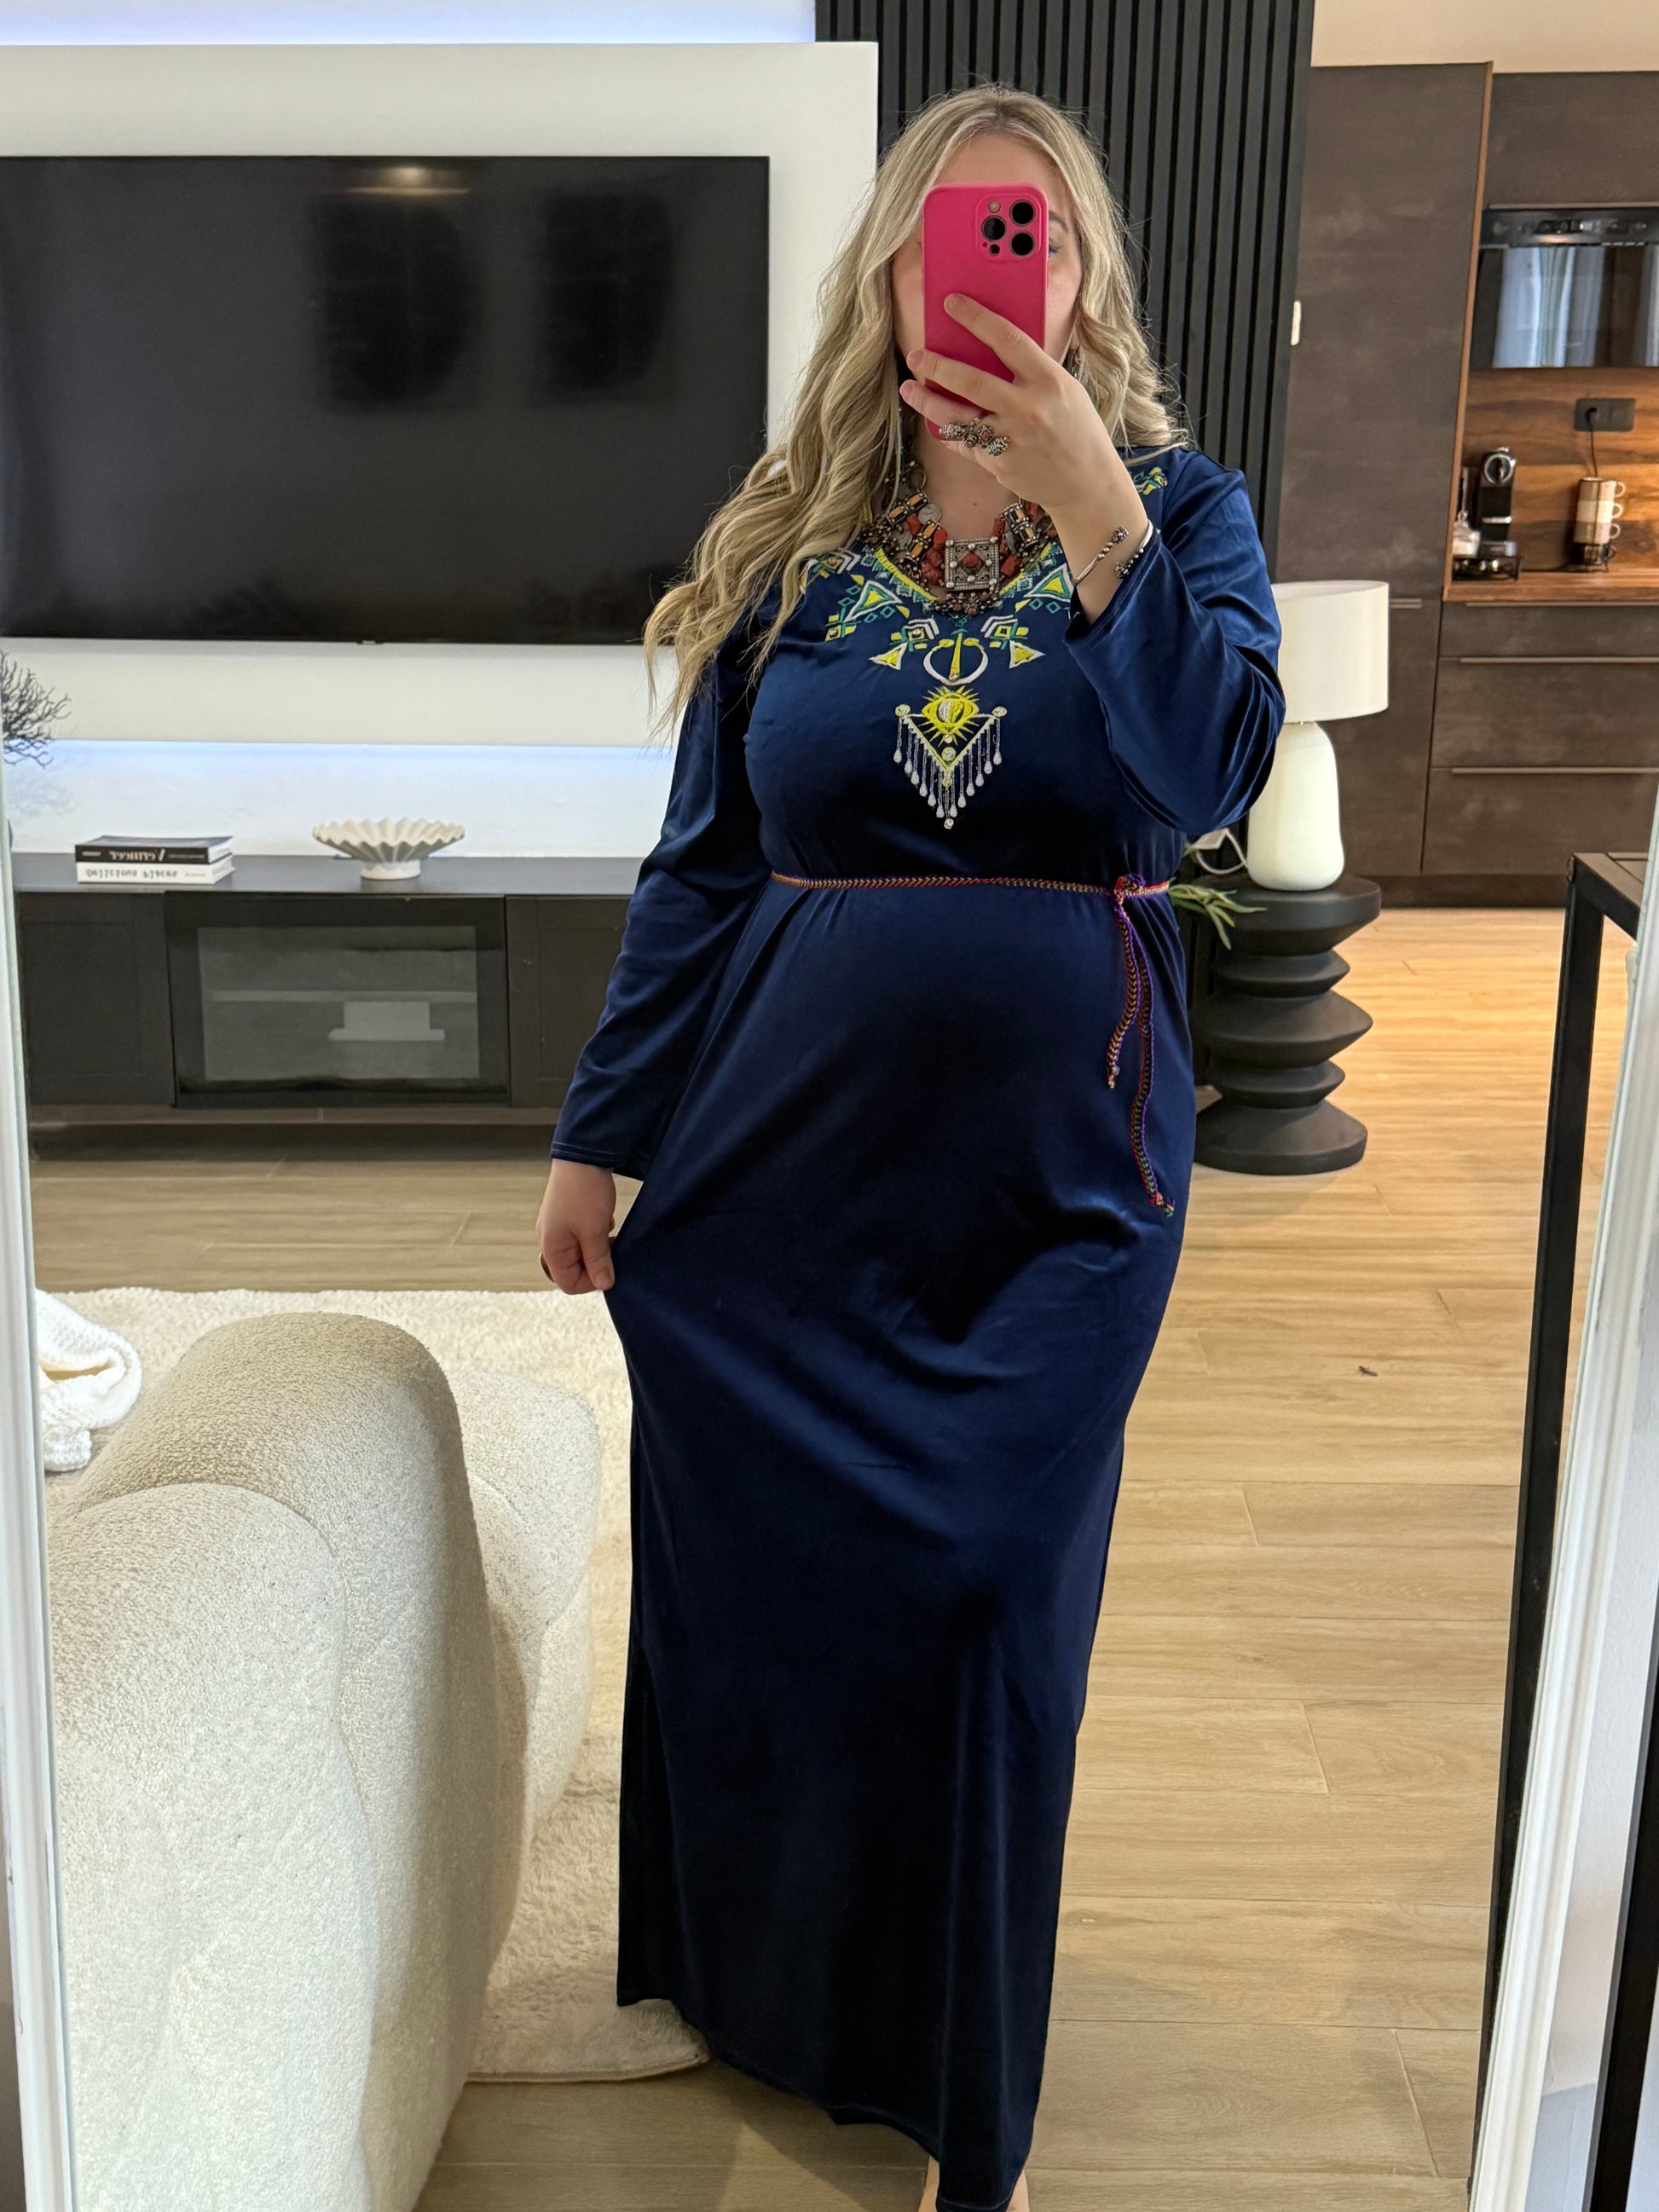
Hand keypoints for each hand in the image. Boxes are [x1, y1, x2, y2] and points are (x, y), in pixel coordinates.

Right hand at [537, 1160, 615, 1293]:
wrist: (582, 1155)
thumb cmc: (584, 1192)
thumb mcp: (594, 1231)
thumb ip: (598, 1261)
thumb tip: (603, 1285)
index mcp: (551, 1248)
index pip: (569, 1284)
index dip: (592, 1282)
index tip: (610, 1268)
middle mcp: (549, 1240)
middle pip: (572, 1270)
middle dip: (594, 1265)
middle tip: (611, 1249)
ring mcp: (557, 1227)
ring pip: (579, 1253)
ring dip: (597, 1249)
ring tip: (608, 1232)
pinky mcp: (567, 1216)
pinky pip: (581, 1237)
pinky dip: (595, 1234)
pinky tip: (604, 1220)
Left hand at [898, 293, 1151, 619]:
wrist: (1086, 484)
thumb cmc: (1078, 431)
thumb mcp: (1066, 390)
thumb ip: (1034, 370)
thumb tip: (997, 343)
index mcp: (1049, 381)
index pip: (1007, 340)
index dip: (976, 318)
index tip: (951, 303)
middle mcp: (1027, 409)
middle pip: (971, 380)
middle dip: (938, 365)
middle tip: (916, 354)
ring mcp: (1010, 439)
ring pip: (957, 416)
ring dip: (928, 401)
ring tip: (910, 388)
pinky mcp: (998, 465)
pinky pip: (963, 443)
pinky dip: (947, 431)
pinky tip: (934, 419)